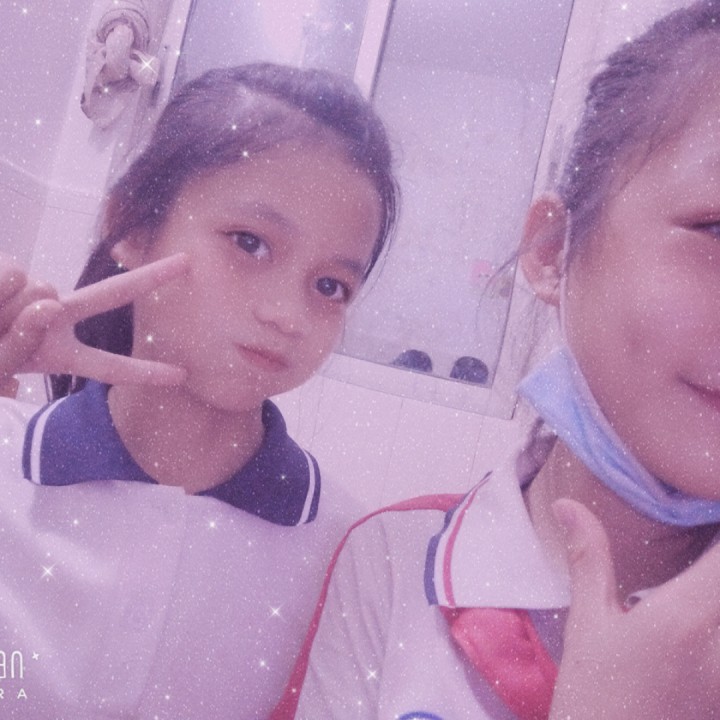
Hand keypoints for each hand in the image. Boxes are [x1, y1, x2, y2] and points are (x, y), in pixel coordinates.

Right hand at [0, 253, 189, 387]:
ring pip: (42, 294)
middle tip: (191, 261)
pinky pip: (15, 278)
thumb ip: (21, 351)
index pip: (109, 366)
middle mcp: (57, 317)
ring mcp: (38, 291)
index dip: (144, 373)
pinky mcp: (14, 269)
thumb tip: (46, 303)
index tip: (182, 378)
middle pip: (112, 295)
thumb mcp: (0, 367)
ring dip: (7, 312)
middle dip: (153, 278)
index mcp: (59, 352)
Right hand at [550, 499, 719, 718]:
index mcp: (688, 616)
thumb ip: (589, 558)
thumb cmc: (593, 697)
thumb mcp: (589, 625)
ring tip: (700, 567)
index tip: (705, 491)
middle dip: (715, 553)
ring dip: (716, 575)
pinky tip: (700, 602)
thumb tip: (567, 504)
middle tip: (700, 532)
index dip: (716, 518)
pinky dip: (715, 605)